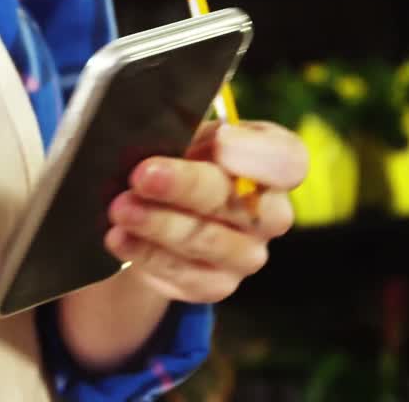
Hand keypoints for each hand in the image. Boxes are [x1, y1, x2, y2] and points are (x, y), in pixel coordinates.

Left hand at [104, 121, 307, 303]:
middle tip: (143, 175)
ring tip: (121, 208)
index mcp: (274, 164)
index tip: (220, 140)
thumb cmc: (184, 158)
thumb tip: (161, 124)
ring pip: (207, 240)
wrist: (167, 209)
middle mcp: (271, 213)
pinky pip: (184, 274)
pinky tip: (120, 237)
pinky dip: (146, 253)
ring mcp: (247, 254)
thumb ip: (185, 126)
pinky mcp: (217, 284)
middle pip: (239, 202)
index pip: (288, 160)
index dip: (257, 153)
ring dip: (158, 224)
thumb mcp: (189, 132)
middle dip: (186, 185)